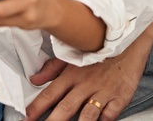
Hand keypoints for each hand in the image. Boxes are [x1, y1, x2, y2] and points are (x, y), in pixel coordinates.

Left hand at [24, 27, 152, 120]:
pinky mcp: (120, 97)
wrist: (125, 40)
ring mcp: (103, 91)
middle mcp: (85, 84)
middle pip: (66, 107)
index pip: (49, 94)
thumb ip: (52, 69)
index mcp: (71, 75)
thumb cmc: (97, 50)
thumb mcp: (71, 56)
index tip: (26, 118)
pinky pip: (110, 114)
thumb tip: (34, 79)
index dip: (36, 108)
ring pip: (88, 114)